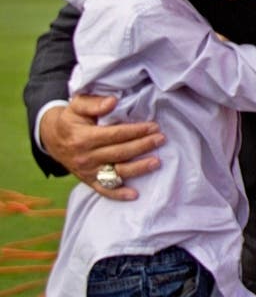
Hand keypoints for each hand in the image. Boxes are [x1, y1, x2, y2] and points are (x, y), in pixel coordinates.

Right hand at [40, 95, 163, 200]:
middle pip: (119, 153)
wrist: (53, 139)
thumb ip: (94, 103)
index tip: (153, 126)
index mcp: (83, 138)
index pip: (115, 135)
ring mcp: (87, 171)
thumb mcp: (77, 105)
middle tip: (161, 139)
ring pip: (116, 172)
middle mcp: (85, 157)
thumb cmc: (71, 119)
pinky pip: (104, 190)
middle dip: (143, 146)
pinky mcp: (88, 181)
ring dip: (138, 168)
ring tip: (157, 162)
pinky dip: (118, 194)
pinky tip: (134, 195)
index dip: (135, 131)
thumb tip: (113, 101)